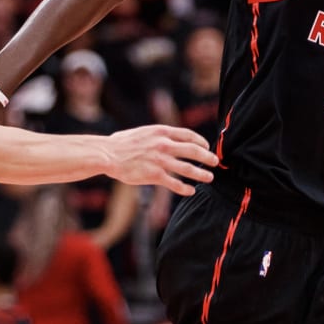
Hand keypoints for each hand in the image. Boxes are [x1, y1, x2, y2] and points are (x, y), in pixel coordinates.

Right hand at [102, 125, 218, 193]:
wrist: (107, 154)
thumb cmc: (120, 143)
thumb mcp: (143, 132)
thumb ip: (157, 135)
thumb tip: (167, 138)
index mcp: (161, 132)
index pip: (188, 135)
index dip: (200, 141)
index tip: (206, 147)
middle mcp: (164, 145)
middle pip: (193, 151)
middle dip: (207, 157)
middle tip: (215, 162)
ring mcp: (160, 160)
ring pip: (187, 168)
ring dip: (201, 173)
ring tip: (209, 177)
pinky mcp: (154, 175)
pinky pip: (174, 183)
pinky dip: (184, 188)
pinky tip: (191, 191)